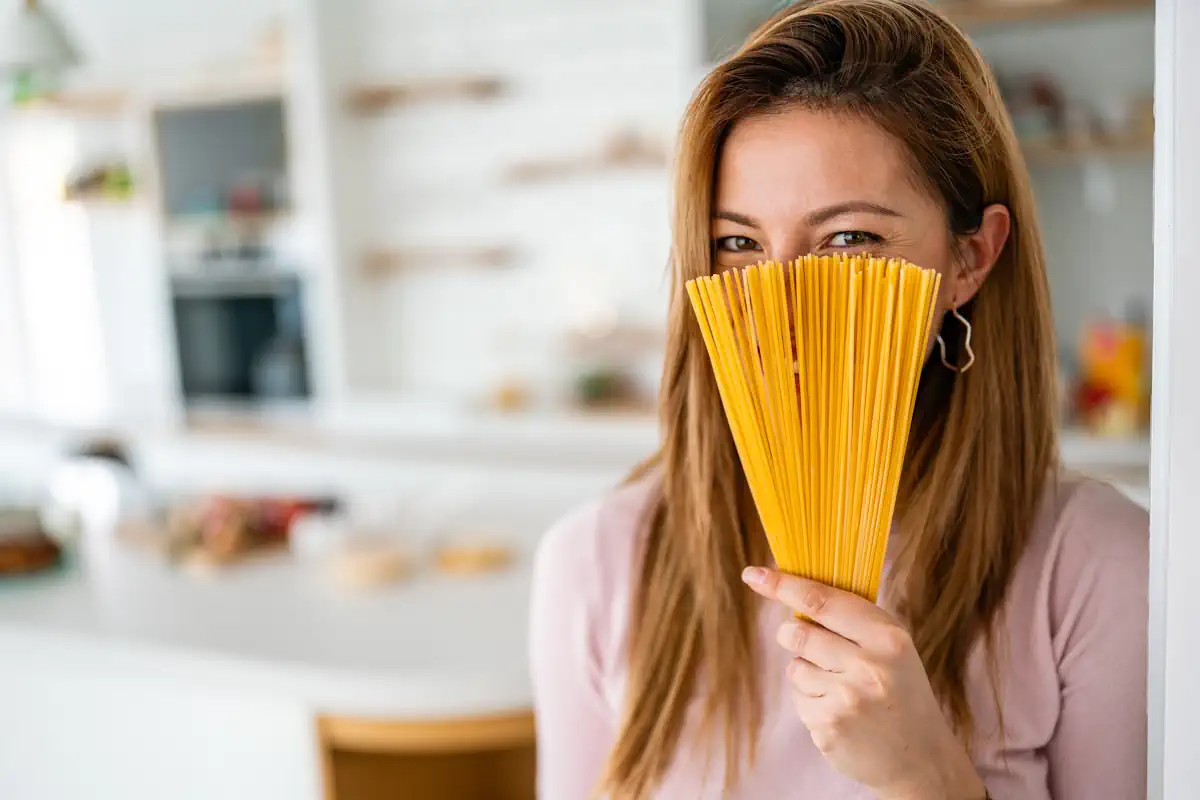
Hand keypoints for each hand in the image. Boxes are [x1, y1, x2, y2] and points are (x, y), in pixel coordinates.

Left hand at [741, 566, 985, 799]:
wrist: (921, 758)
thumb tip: (795, 590)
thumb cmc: (899, 691)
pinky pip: (798, 699)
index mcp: (887, 637)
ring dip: (806, 672)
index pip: (822, 600)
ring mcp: (847, 699)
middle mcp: (869, 666)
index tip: (754, 574)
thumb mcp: (892, 648)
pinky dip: (811, 701)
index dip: (783, 585)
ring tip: (841, 688)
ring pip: (795, 667)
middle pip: (798, 632)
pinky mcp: (829, 727)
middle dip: (792, 634)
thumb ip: (852, 620)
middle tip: (807, 643)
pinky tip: (840, 712)